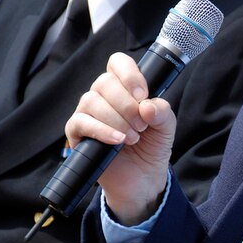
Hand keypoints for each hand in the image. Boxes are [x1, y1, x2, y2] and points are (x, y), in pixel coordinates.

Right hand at [65, 52, 176, 224]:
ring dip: (117, 119)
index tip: (143, 95)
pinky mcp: (77, 132)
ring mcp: (87, 112)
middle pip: (105, 82)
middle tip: (142, 126)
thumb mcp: (166, 127)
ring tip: (133, 138)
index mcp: (124, 87)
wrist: (142, 179)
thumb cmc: (152, 146)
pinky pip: (81, 122)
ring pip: (92, 100)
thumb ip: (162, 111)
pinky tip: (117, 141)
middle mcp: (103, 95)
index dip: (129, 74)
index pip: (118, 63)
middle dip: (127, 105)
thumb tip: (147, 104)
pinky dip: (102, 130)